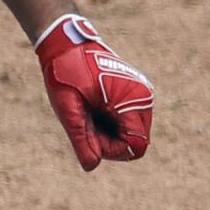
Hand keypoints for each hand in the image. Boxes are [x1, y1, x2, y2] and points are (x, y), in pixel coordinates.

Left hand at [34, 14, 154, 169]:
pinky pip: (127, 119)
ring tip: (88, 111)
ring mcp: (141, 92)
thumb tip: (91, 166)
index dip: (111, 150)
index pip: (135, 146)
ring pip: (131, 131)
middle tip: (85, 120)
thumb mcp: (69, 110)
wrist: (66, 43)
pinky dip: (110, 120)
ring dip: (109, 131)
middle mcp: (144, 96)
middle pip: (136, 141)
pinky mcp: (134, 91)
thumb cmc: (65, 74)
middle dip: (109, 140)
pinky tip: (94, 105)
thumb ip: (81, 140)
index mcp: (133, 100)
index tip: (89, 134)